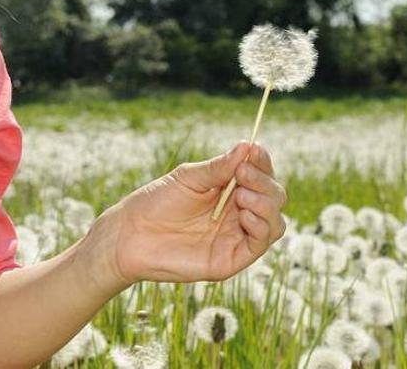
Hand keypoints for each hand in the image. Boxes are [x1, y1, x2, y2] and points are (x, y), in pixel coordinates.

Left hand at [97, 141, 287, 286]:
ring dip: (266, 204)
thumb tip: (247, 147)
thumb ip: (218, 168)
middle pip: (273, 197)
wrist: (131, 235)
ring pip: (274, 222)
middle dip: (264, 182)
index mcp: (228, 189)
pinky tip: (244, 214)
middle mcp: (238, 212)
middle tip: (243, 174)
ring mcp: (237, 236)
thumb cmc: (156, 202)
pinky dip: (261, 226)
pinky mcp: (232, 258)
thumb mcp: (188, 178)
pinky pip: (260, 244)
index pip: (260, 175)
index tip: (255, 149)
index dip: (261, 162)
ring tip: (242, 195)